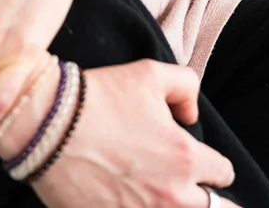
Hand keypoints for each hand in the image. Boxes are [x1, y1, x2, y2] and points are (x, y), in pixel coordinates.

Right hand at [32, 61, 234, 207]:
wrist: (45, 125)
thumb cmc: (98, 98)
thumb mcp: (150, 74)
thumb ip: (186, 87)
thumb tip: (190, 114)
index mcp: (186, 158)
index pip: (223, 175)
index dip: (212, 167)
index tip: (199, 164)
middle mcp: (171, 196)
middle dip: (199, 195)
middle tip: (180, 184)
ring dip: (170, 203)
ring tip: (153, 194)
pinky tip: (127, 200)